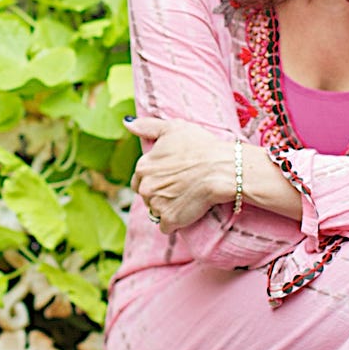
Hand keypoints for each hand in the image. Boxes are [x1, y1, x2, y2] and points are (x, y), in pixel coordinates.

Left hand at [126, 116, 233, 233]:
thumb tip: (126, 123)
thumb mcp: (172, 128)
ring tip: (185, 197)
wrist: (222, 169)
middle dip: (159, 194)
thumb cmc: (201, 146)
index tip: (170, 177)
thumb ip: (146, 126)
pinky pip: (166, 227)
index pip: (138, 179)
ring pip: (155, 212)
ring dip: (167, 208)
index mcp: (143, 166)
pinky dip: (175, 222)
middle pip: (146, 196)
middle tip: (179, 187)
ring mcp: (156, 205)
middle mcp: (145, 187)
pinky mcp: (170, 220)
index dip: (154, 178)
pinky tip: (187, 211)